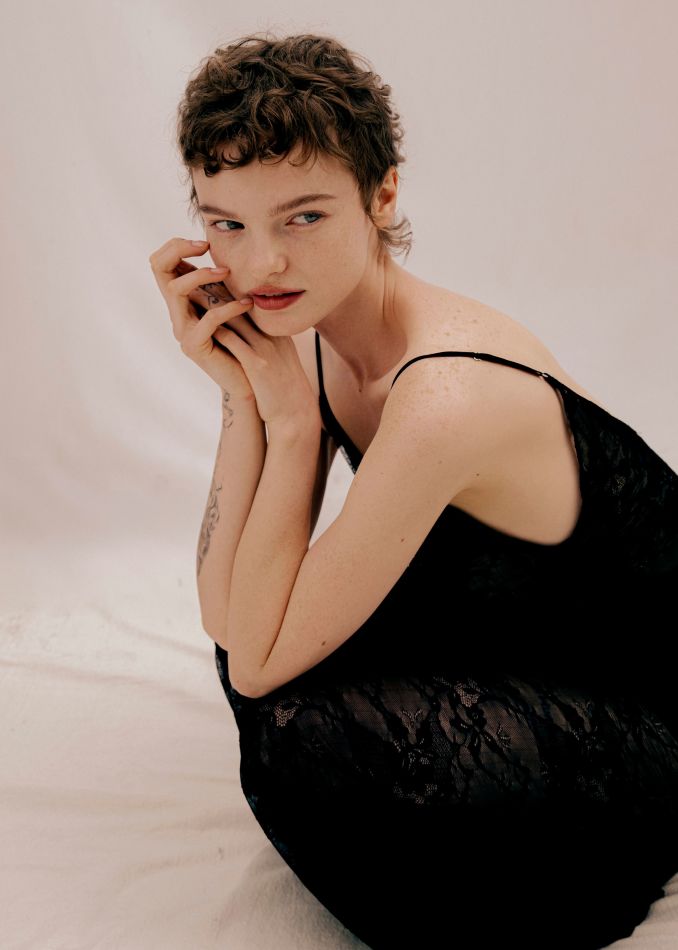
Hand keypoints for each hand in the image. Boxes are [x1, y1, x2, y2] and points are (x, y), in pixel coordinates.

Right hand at [148, 237, 254, 396]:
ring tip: (227, 273)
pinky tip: (247, 304)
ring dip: (202, 275)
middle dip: (179, 249)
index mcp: (182, 299)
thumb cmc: (244, 341)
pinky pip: (206, 320)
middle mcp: (177, 312)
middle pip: (159, 269)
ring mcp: (183, 330)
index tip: (204, 243)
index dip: (176, 245)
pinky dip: (227, 308)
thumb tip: (229, 251)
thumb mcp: (233, 303)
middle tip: (205, 247)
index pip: (162, 262)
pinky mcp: (195, 347)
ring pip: (176, 290)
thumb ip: (224, 284)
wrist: (247, 380)